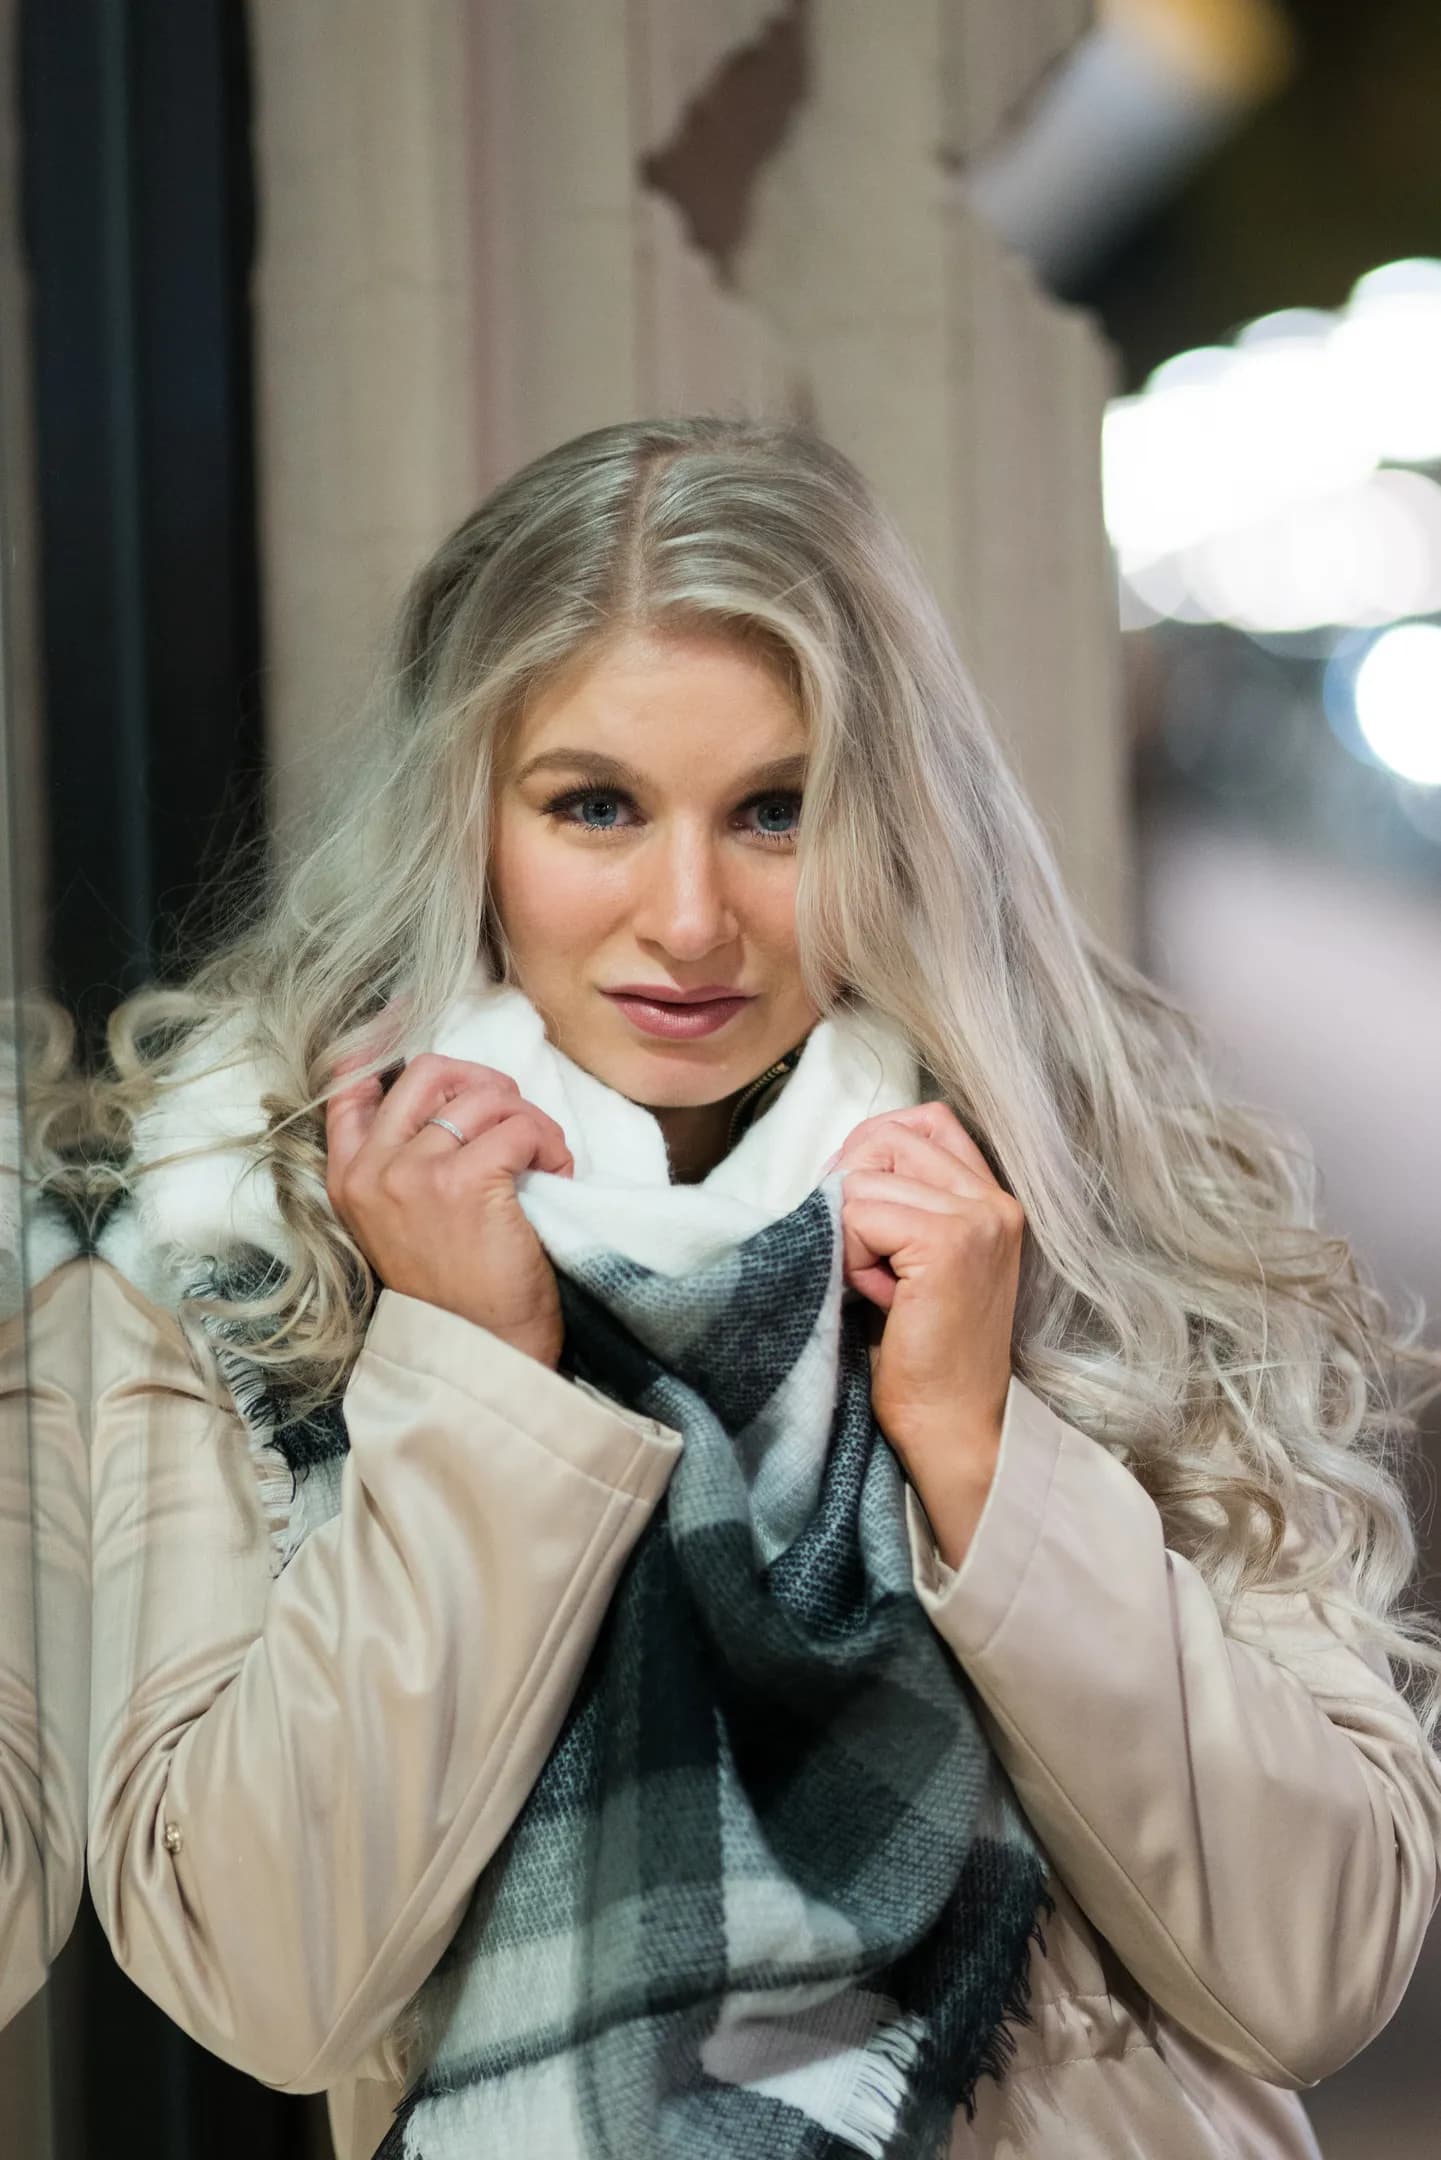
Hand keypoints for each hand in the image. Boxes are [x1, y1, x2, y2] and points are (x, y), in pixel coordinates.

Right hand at [324, 1048, 575, 1369]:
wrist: (476, 1352)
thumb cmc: (453, 1293)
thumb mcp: (399, 1224)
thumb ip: (402, 1164)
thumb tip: (447, 1098)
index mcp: (348, 1179)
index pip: (349, 1089)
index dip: (387, 1051)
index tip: (421, 1043)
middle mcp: (374, 1170)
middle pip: (429, 1072)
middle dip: (484, 1084)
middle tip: (514, 1120)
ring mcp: (416, 1173)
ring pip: (485, 1097)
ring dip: (529, 1121)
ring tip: (542, 1160)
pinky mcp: (467, 1182)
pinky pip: (520, 1127)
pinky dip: (550, 1144)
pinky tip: (555, 1175)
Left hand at [826, 1101, 1023, 1495]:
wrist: (954, 1427)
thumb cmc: (924, 1354)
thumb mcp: (917, 1261)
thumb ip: (903, 1203)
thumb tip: (843, 1161)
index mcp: (993, 1198)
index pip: (925, 1120)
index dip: (872, 1152)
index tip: (857, 1212)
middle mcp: (996, 1199)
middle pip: (888, 1135)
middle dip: (849, 1184)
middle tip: (855, 1252)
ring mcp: (978, 1217)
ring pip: (867, 1175)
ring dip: (849, 1229)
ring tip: (877, 1285)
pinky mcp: (950, 1243)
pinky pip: (860, 1212)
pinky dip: (851, 1254)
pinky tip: (877, 1297)